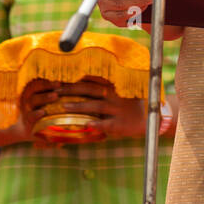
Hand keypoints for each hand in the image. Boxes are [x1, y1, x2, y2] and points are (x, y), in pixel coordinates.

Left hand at [20, 77, 147, 141]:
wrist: (149, 119)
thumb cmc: (129, 105)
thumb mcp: (118, 92)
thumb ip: (103, 87)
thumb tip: (80, 81)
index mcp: (112, 86)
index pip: (90, 80)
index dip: (75, 79)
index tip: (58, 78)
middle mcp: (113, 95)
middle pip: (90, 90)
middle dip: (72, 90)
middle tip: (55, 90)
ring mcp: (117, 109)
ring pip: (96, 106)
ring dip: (80, 106)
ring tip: (64, 106)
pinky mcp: (120, 123)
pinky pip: (107, 123)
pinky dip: (97, 124)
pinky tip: (86, 125)